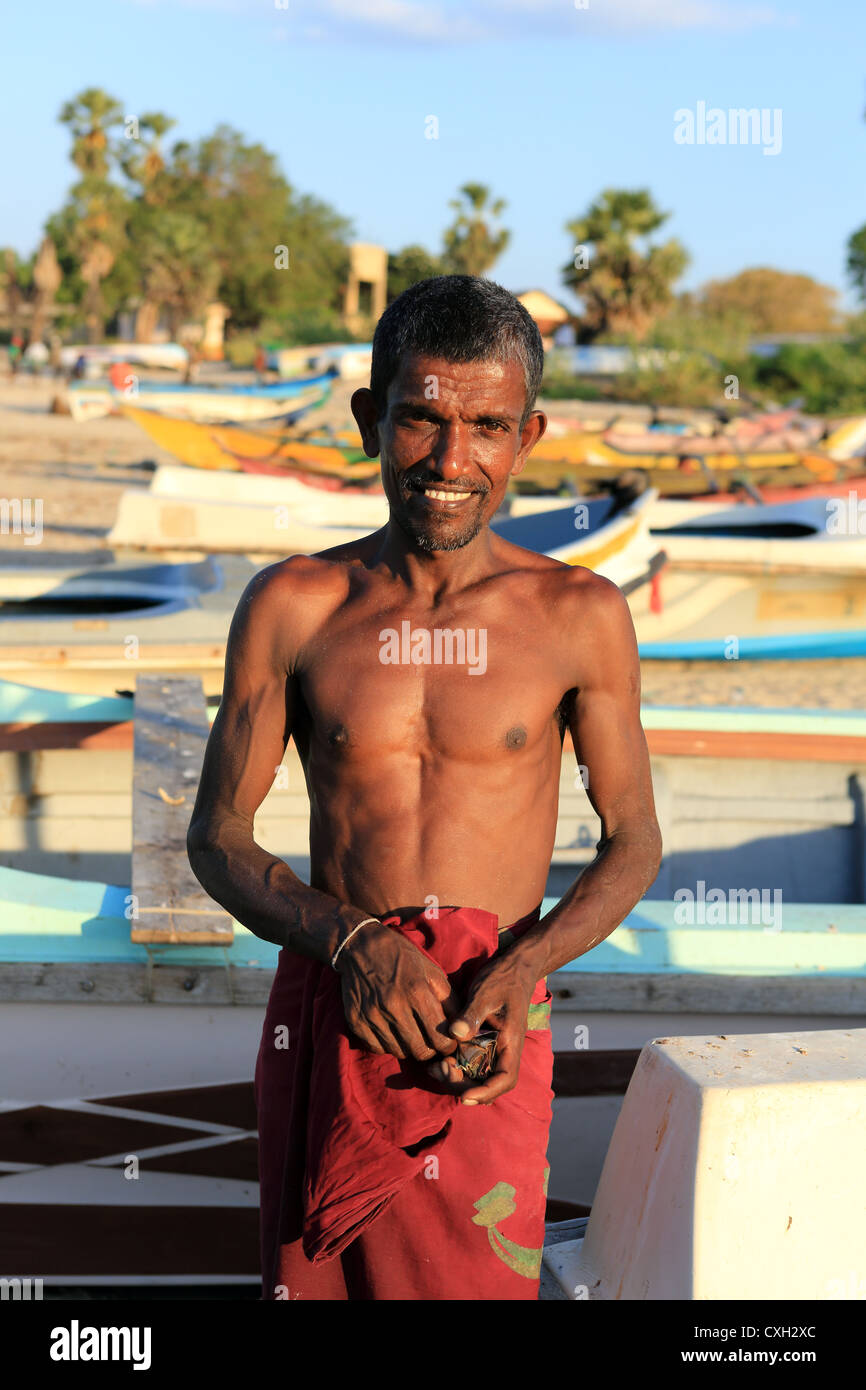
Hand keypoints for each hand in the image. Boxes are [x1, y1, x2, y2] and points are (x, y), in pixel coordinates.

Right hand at [337, 922, 459, 1063]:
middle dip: (430, 1050)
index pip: (440, 1039)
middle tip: (430, 1041)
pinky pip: (378, 1048)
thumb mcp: (432, 972)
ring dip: (408, 1046)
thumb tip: (462, 1030)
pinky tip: (391, 1028)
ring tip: (410, 1031)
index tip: (447, 1041)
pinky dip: (387, 1044)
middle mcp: (394, 1006)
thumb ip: (450, 1002)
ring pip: (399, 1052)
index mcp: (417, 992)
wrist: (361, 947)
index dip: (448, 1045)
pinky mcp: (355, 1022)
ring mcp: (372, 1016)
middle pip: (420, 1052)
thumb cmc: (403, 959)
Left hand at [428, 953, 536, 1105]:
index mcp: (510, 1042)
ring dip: (457, 1079)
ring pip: (478, 1077)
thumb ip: (471, 1014)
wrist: (515, 967)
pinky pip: (472, 1064)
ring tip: (434, 1067)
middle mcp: (504, 1050)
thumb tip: (454, 1033)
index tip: (464, 1096)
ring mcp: (494, 1048)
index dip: (486, 1092)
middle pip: (489, 1084)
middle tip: (439, 1070)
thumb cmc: (503, 978)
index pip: (505, 1079)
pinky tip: (438, 1060)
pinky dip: (456, 1067)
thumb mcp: (485, 994)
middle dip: (463, 1085)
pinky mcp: (484, 1043)